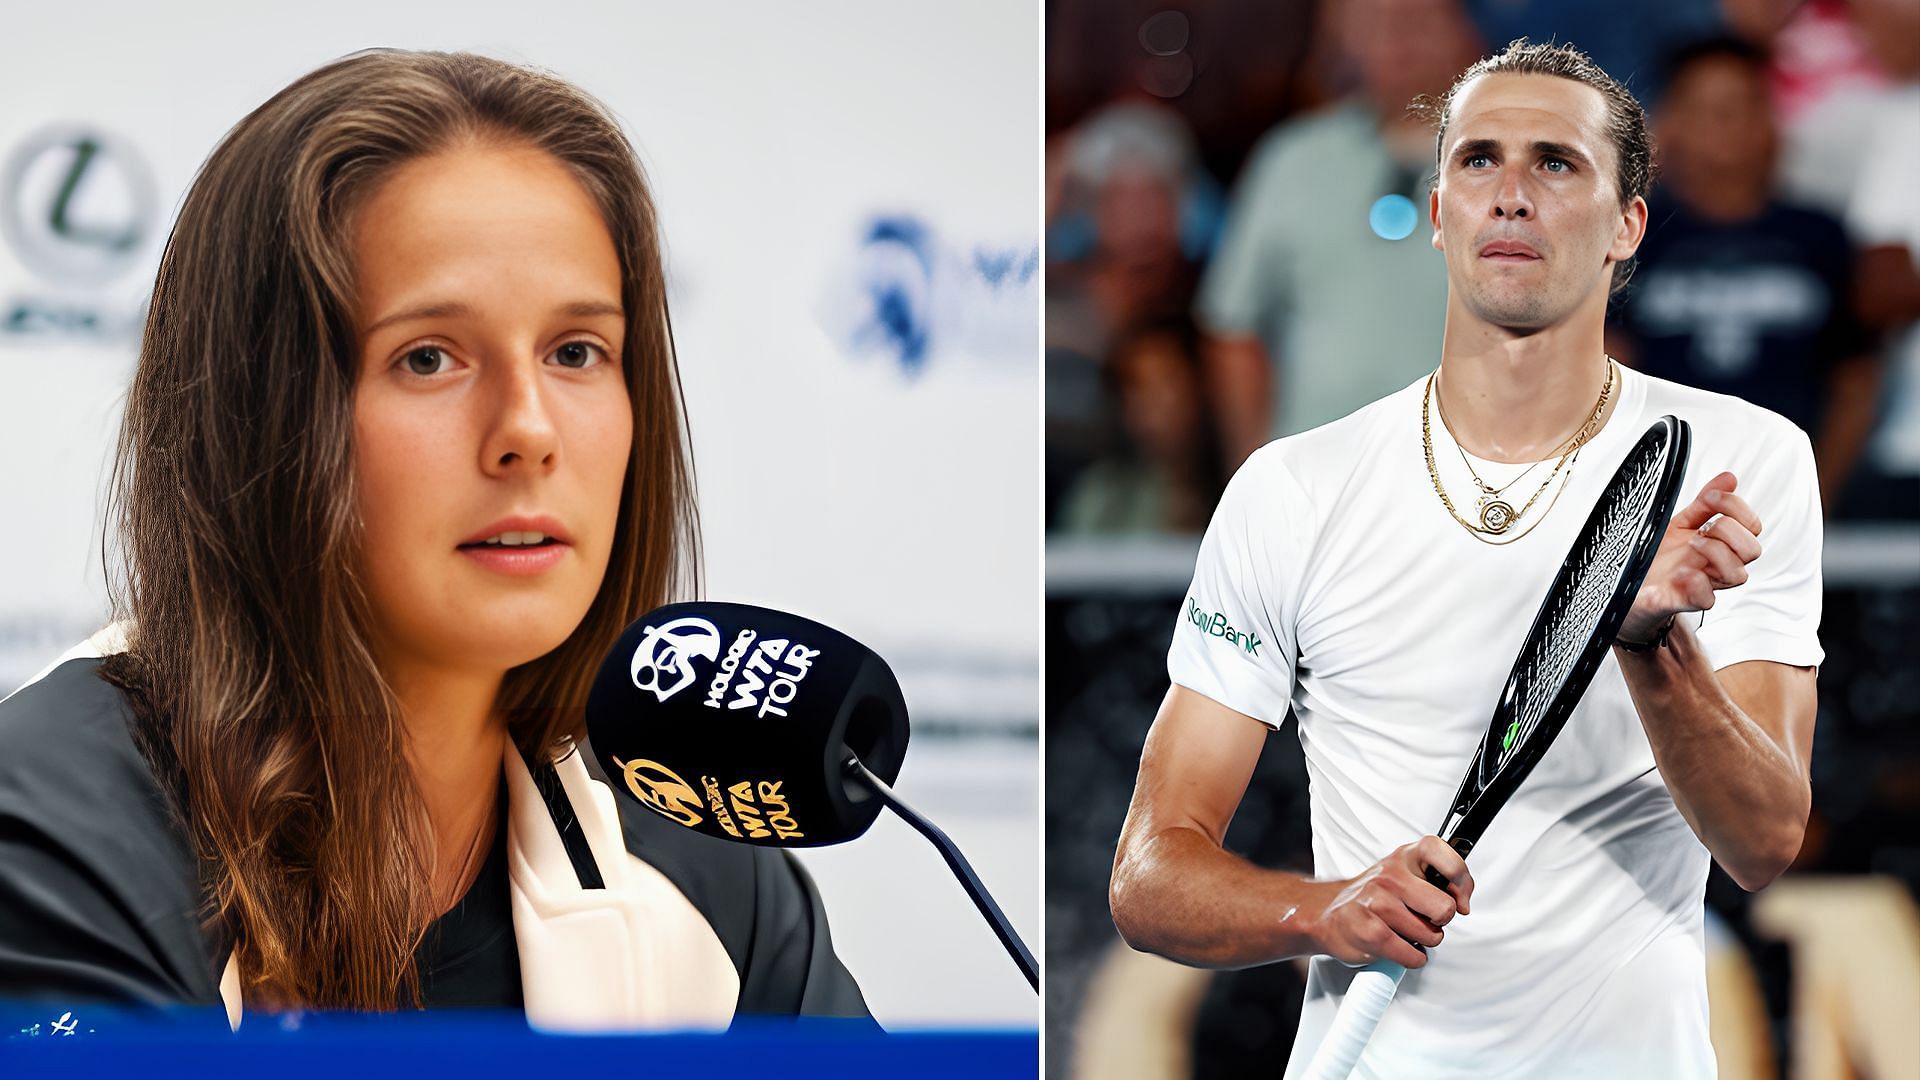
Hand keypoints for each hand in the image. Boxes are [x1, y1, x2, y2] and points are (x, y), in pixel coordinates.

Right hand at [1313, 836, 1472, 968]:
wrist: (1328, 914)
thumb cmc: (1373, 898)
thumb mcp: (1405, 876)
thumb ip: (1437, 881)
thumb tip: (1463, 902)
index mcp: (1403, 857)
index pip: (1440, 852)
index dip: (1460, 878)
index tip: (1460, 898)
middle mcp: (1390, 875)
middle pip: (1444, 908)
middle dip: (1439, 922)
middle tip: (1422, 919)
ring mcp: (1377, 902)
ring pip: (1430, 936)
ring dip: (1423, 942)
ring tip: (1402, 931)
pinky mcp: (1369, 931)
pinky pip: (1413, 955)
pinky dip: (1412, 958)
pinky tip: (1398, 947)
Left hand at [1617, 471, 1762, 644]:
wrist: (1630, 587)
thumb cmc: (1658, 556)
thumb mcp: (1680, 524)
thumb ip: (1705, 503)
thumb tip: (1729, 478)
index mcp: (1720, 543)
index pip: (1751, 526)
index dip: (1738, 507)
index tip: (1712, 496)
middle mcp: (1716, 564)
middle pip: (1753, 550)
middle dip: (1730, 530)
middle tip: (1704, 525)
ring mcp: (1703, 584)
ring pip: (1738, 575)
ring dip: (1717, 552)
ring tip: (1692, 542)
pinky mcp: (1684, 601)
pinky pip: (1707, 600)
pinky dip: (1698, 584)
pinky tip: (1682, 572)